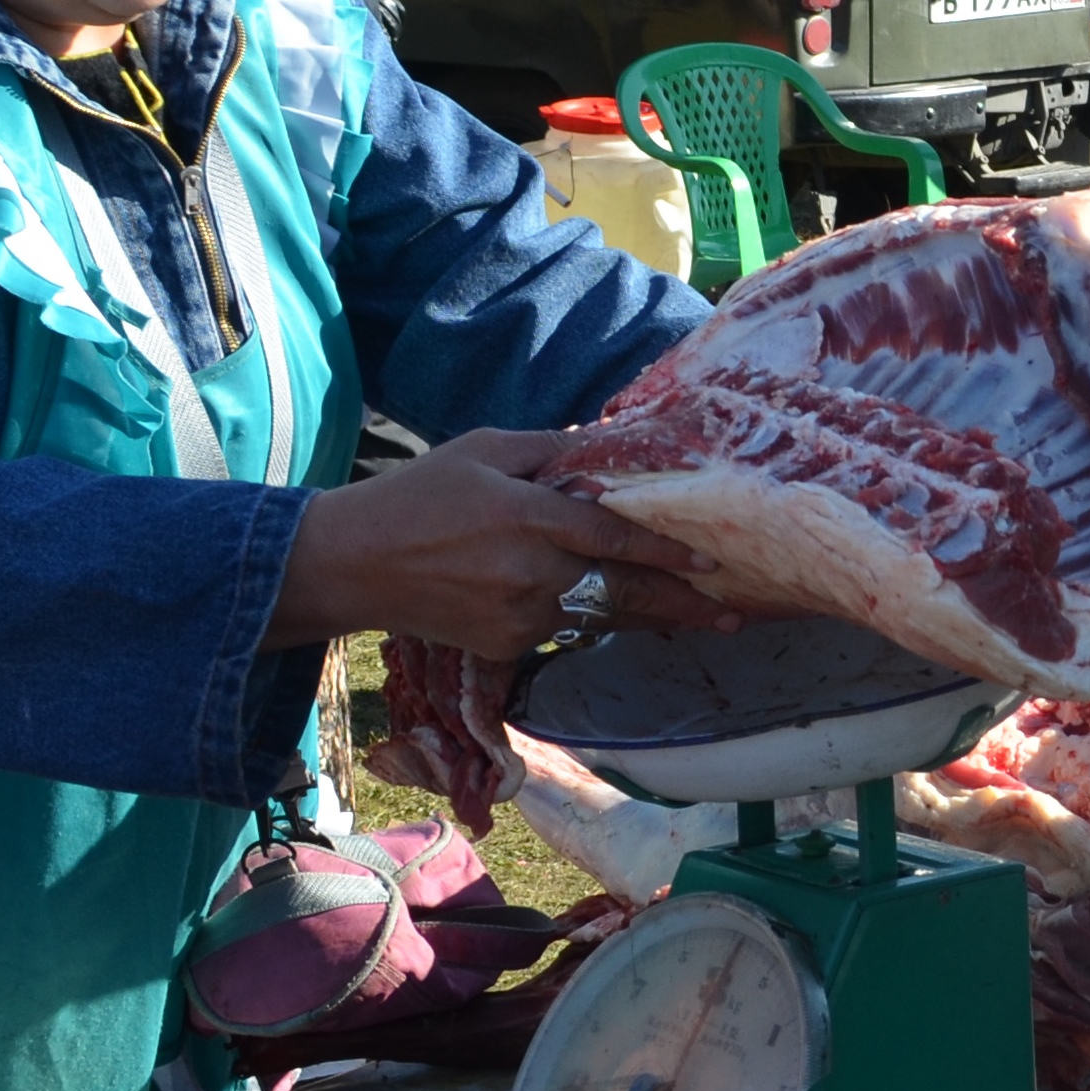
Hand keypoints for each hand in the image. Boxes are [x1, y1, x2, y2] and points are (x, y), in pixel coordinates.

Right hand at [268, 427, 735, 658]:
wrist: (355, 564)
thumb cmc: (421, 493)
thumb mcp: (486, 449)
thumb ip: (551, 449)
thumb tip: (608, 444)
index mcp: (526, 516)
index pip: (612, 537)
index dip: (665, 553)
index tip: (711, 563)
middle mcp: (529, 573)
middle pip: (622, 593)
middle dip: (683, 605)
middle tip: (734, 613)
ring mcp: (518, 617)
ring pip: (599, 617)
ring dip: (648, 616)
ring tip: (699, 615)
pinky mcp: (505, 646)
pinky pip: (563, 631)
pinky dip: (590, 620)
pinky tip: (621, 614)